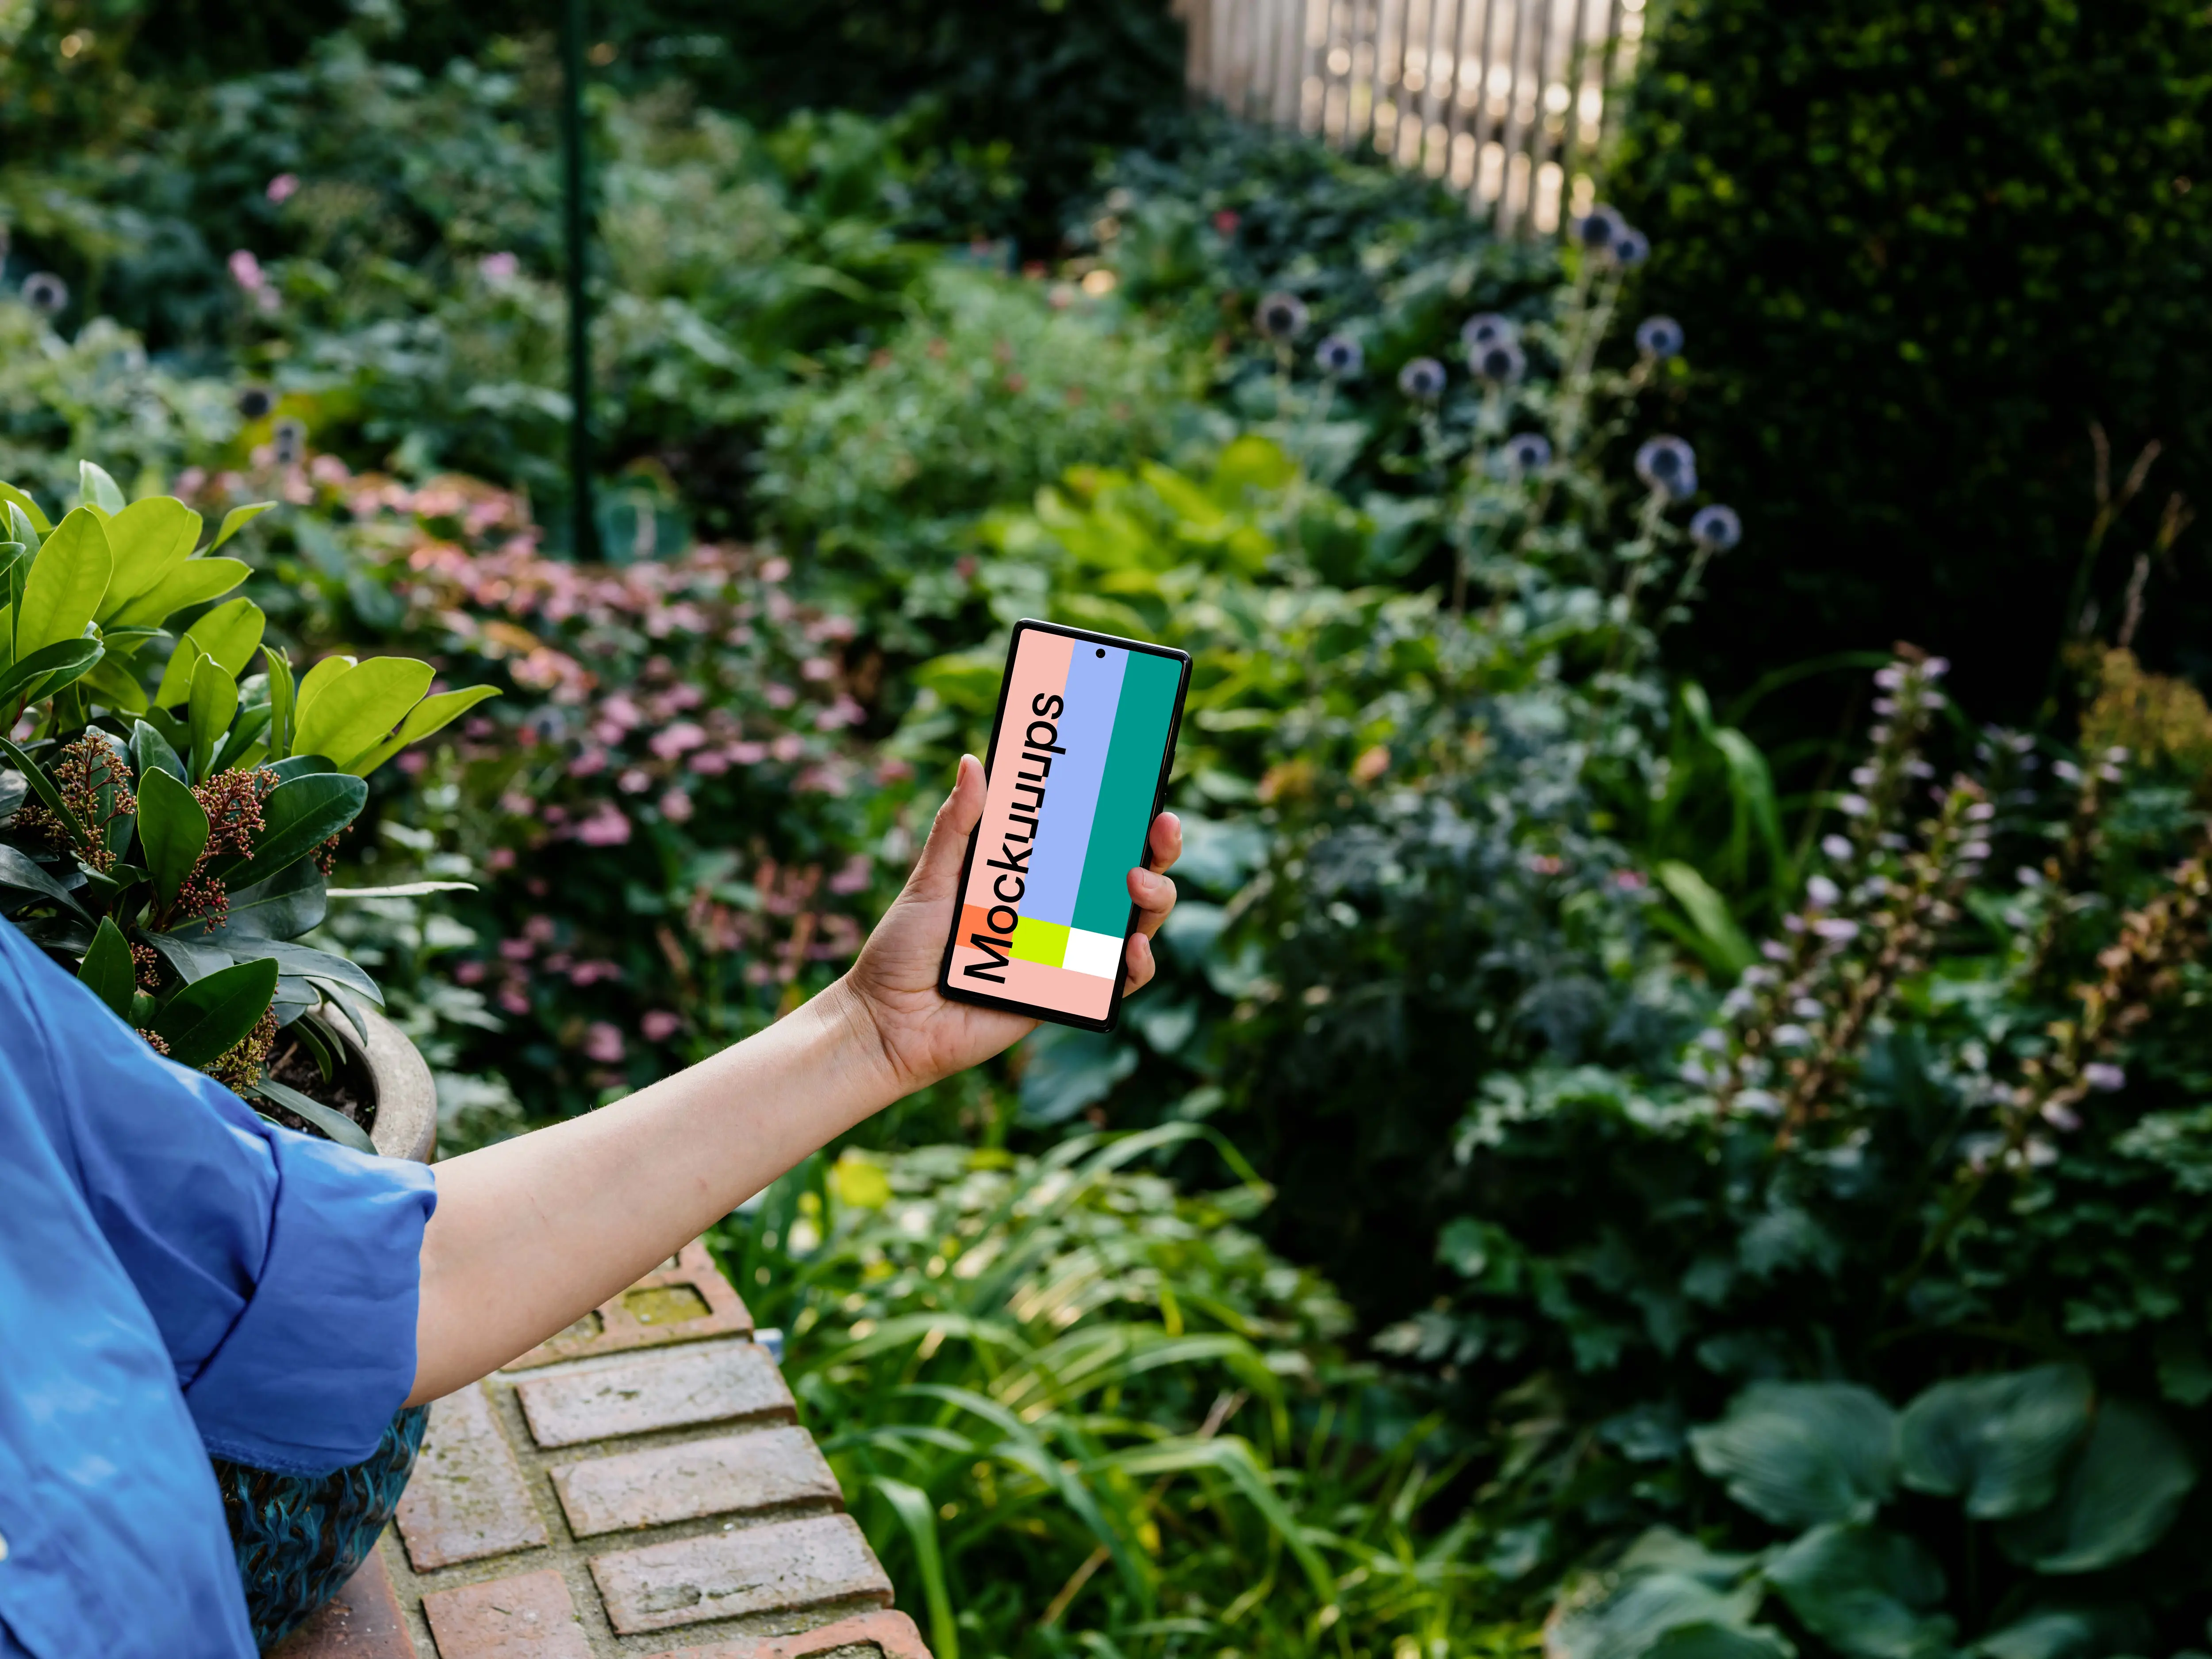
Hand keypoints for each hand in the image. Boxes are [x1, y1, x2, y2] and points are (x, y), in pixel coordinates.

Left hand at [835, 754, 1182, 1097]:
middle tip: (1161, 828)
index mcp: (1031, 877)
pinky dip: (1137, 964)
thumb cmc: (902, 950)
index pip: (1090, 839)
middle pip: (1128, 876)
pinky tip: (1131, 947)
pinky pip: (1118, 981)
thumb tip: (973, 762)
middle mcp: (1057, 912)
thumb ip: (956, 826)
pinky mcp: (1066, 996)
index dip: (1124, 814)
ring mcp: (1066, 953)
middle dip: (1157, 848)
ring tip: (1137, 884)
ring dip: (1155, 898)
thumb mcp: (931, 879)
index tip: (1143, 786)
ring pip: (1136, 923)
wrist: (888, 1023)